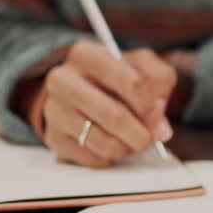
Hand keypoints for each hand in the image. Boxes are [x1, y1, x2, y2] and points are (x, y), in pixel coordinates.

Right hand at [37, 41, 176, 167]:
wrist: (80, 91)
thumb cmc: (115, 78)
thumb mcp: (141, 66)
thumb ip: (159, 78)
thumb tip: (158, 108)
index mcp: (85, 54)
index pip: (130, 83)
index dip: (151, 108)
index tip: (160, 123)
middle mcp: (62, 79)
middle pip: (114, 116)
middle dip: (141, 134)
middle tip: (151, 139)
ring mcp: (53, 109)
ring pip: (104, 142)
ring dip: (127, 147)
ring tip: (131, 140)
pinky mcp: (53, 137)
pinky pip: (92, 158)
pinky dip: (109, 157)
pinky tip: (110, 142)